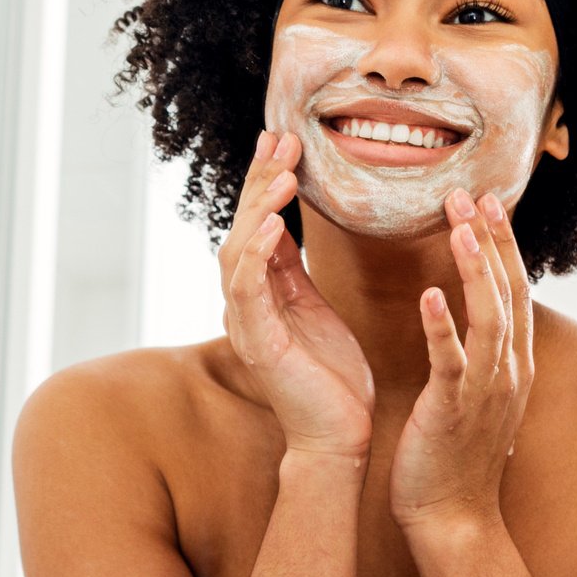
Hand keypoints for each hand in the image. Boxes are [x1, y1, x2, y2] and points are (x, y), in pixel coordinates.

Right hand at [219, 130, 374, 457]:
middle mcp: (245, 304)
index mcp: (261, 293)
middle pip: (242, 229)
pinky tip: (274, 222)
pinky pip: (248, 290)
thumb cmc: (331, 378)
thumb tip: (286, 222)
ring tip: (281, 172)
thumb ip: (294, 269)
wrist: (338, 437)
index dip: (265, 181)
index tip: (282, 140)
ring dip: (258, 208)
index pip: (257, 224)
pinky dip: (258, 253)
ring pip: (238, 252)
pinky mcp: (258, 345)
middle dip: (259, 182)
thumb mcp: (313, 308)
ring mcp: (247, 324)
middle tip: (279, 139)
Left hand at [390, 187, 533, 530]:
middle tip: (473, 194)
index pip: (514, 291)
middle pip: (509, 292)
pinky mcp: (454, 411)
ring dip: (475, 270)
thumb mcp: (475, 395)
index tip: (487, 203)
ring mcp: (486, 391)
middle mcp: (510, 371)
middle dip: (492, 241)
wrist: (452, 517)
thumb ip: (478, 354)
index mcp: (513, 364)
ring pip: (489, 318)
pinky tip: (427, 296)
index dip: (503, 245)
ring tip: (458, 226)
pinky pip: (451, 362)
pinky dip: (442, 327)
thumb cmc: (454, 455)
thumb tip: (471, 318)